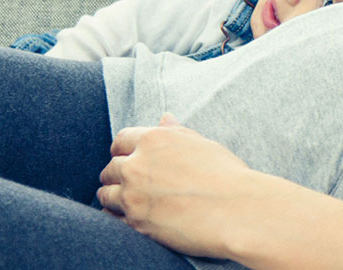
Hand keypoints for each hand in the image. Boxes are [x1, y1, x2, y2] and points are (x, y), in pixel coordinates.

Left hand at [98, 113, 277, 257]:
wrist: (237, 211)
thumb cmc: (227, 176)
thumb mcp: (202, 145)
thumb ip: (176, 133)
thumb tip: (164, 118)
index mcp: (154, 140)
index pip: (121, 140)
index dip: (123, 150)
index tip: (128, 158)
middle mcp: (137, 165)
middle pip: (110, 169)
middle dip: (118, 175)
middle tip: (131, 184)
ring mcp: (133, 195)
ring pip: (105, 194)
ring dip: (114, 197)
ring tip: (131, 202)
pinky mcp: (135, 223)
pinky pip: (111, 219)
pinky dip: (117, 217)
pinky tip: (130, 217)